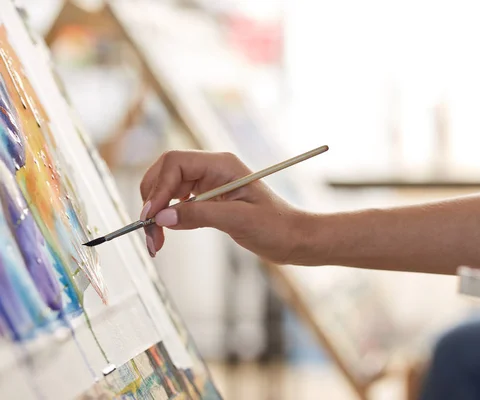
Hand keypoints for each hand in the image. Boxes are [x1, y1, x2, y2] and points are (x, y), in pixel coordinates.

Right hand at [139, 150, 310, 262]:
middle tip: (149, 231)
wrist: (293, 239)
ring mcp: (209, 185)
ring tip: (155, 240)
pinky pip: (178, 204)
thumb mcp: (239, 221)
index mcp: (222, 165)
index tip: (150, 216)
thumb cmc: (276, 226)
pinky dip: (168, 218)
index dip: (158, 188)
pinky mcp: (208, 201)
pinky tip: (167, 234)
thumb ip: (199, 215)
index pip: (176, 163)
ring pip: (168, 190)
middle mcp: (213, 170)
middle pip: (166, 174)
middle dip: (152, 200)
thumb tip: (162, 217)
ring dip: (157, 212)